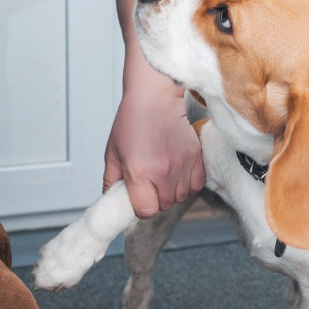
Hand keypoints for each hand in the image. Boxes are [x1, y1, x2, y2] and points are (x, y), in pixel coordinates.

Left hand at [103, 75, 204, 217]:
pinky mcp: (197, 158)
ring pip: (181, 197)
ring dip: (172, 191)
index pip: (145, 211)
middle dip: (156, 197)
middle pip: (164, 206)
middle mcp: (163, 172)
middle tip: (149, 180)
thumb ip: (111, 181)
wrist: (156, 96)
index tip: (138, 195)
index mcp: (139, 172)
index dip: (140, 206)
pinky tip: (177, 171)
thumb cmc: (132, 121)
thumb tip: (113, 201)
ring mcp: (182, 166)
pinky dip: (188, 183)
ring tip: (163, 172)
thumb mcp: (112, 152)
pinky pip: (196, 186)